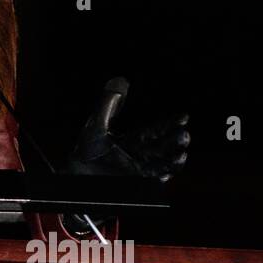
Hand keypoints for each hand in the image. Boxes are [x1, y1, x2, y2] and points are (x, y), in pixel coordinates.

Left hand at [64, 77, 189, 181]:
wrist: (78, 173)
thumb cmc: (86, 150)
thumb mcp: (97, 124)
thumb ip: (108, 104)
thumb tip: (120, 80)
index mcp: (136, 139)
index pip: (158, 130)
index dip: (171, 123)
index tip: (184, 117)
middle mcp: (141, 154)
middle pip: (164, 146)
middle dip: (176, 141)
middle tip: (185, 134)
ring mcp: (140, 169)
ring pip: (164, 164)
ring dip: (174, 160)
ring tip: (182, 154)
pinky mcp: (136, 182)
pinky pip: (153, 179)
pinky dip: (162, 175)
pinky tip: (168, 171)